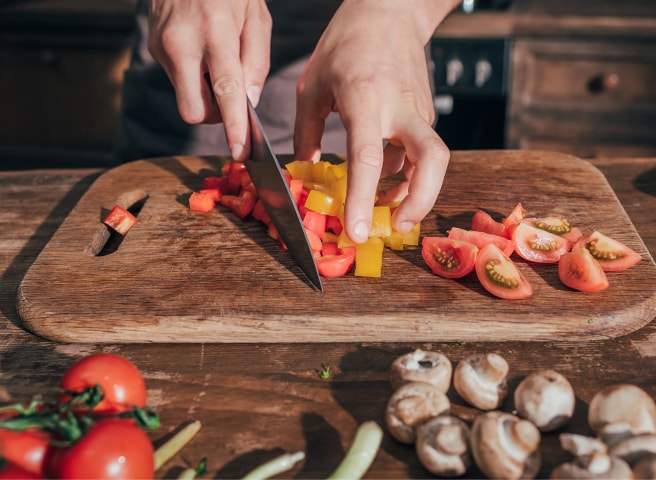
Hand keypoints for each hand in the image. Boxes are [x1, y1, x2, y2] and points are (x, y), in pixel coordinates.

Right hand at [147, 0, 271, 160]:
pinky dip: (193, 78)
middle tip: (230, 101)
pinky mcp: (152, 46)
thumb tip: (249, 102)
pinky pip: (176, 80)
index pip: (224, 93)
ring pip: (184, 98)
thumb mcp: (256, 16)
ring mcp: (162, 46)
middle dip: (214, 117)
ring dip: (204, 95)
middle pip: (193, 111)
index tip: (240, 152)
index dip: (233, 127)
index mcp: (214, 33)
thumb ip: (256, 63)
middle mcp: (181, 43)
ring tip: (216, 64)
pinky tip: (201, 54)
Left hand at [294, 0, 459, 242]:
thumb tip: (306, 172)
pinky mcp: (426, 114)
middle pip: (432, 160)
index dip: (362, 198)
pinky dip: (407, 175)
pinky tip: (387, 183)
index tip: (358, 232)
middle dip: (421, 201)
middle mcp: (401, 106)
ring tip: (385, 211)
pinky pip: (420, 153)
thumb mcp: (313, 86)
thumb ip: (307, 133)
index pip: (367, 156)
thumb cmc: (346, 43)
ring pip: (431, 161)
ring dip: (413, 193)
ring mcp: (419, 111)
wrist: (389, 12)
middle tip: (398, 226)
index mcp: (365, 97)